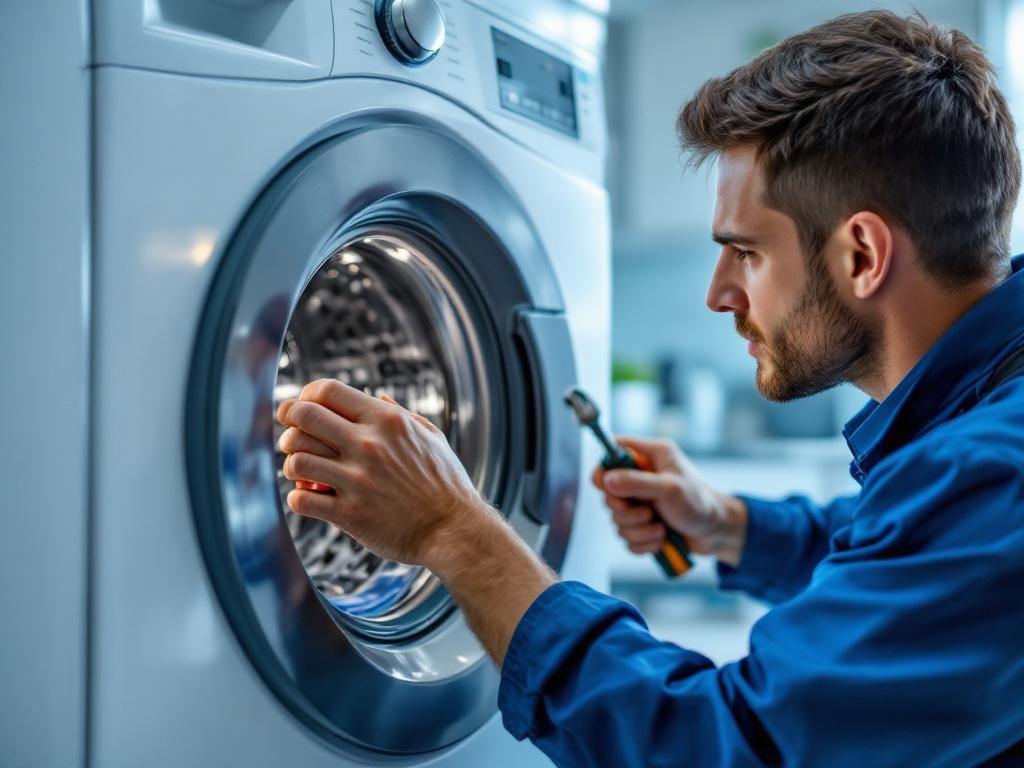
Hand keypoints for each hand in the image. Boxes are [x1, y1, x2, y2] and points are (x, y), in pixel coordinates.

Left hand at [275, 380, 490, 567]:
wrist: (455, 530)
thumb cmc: (446, 483)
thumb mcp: (431, 437)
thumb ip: (401, 413)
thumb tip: (378, 395)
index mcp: (387, 420)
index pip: (328, 390)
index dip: (306, 396)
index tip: (303, 408)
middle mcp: (368, 445)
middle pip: (303, 417)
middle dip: (288, 422)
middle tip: (289, 434)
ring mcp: (357, 480)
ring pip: (296, 459)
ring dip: (291, 464)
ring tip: (301, 472)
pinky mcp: (350, 514)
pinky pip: (301, 501)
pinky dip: (297, 498)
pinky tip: (310, 498)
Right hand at [592, 436, 747, 567]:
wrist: (717, 533)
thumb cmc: (700, 503)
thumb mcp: (669, 489)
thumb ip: (636, 482)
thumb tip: (606, 480)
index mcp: (650, 455)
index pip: (613, 451)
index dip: (605, 469)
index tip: (610, 487)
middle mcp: (643, 476)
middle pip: (609, 492)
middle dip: (627, 511)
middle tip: (648, 514)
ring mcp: (641, 501)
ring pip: (617, 518)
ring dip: (638, 530)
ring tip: (660, 529)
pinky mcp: (642, 523)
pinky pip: (626, 536)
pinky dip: (641, 542)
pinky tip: (659, 540)